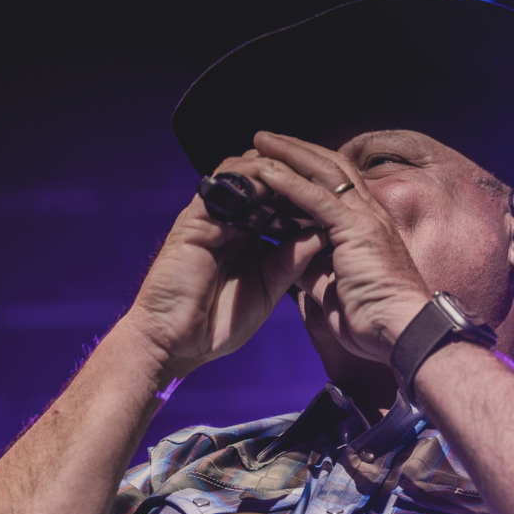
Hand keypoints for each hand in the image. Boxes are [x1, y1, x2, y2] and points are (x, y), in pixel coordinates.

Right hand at [123, 148, 330, 379]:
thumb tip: (321, 232)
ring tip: (304, 174)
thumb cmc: (218, 324)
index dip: (307, 197)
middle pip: (265, 180)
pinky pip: (222, 184)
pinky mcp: (195, 218)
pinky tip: (276, 180)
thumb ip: (291, 260)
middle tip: (325, 176)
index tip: (337, 200)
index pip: (280, 202)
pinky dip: (249, 178)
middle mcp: (231, 221)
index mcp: (249, 237)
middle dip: (295, 174)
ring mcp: (212, 217)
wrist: (176, 344)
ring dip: (275, 169)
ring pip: (244, 172)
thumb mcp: (268, 289)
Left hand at [241, 131, 432, 362]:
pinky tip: (267, 171)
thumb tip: (292, 257)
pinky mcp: (356, 229)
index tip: (277, 163)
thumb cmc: (374, 320)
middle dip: (296, 151)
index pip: (335, 185)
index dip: (306, 170)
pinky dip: (290, 182)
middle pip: (329, 168)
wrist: (399, 333)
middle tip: (264, 139)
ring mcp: (365, 219)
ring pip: (323, 173)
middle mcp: (369, 215)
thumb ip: (314, 267)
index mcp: (366, 228)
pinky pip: (318, 198)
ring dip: (290, 154)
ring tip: (260, 141)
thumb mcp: (333, 288)